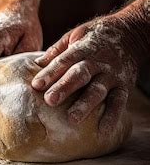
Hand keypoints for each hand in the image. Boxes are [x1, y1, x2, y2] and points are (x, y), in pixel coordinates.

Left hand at [31, 13, 142, 132]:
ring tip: (72, 119)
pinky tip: (102, 131)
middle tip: (49, 101)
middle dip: (64, 88)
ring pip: (98, 90)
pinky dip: (112, 117)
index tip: (36, 85)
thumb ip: (57, 51)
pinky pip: (118, 102)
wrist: (130, 33)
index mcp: (82, 47)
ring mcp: (111, 74)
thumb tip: (35, 64)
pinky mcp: (124, 86)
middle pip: (80, 74)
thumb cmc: (96, 37)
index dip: (50, 72)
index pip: (64, 60)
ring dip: (85, 105)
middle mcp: (98, 62)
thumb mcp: (75, 35)